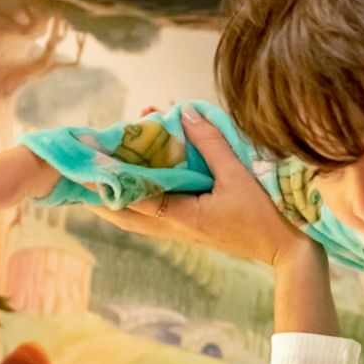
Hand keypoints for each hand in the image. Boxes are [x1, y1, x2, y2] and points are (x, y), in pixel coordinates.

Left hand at [88, 108, 317, 269]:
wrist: (285, 249)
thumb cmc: (265, 215)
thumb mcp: (239, 175)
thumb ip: (211, 144)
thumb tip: (184, 114)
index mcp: (181, 216)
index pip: (132, 197)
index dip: (106, 182)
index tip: (83, 167)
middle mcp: (174, 227)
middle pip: (122, 215)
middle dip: (99, 197)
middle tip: (77, 176)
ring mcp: (181, 231)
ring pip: (134, 219)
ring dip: (113, 202)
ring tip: (93, 185)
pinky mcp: (191, 229)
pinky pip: (152, 217)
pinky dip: (136, 202)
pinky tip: (132, 190)